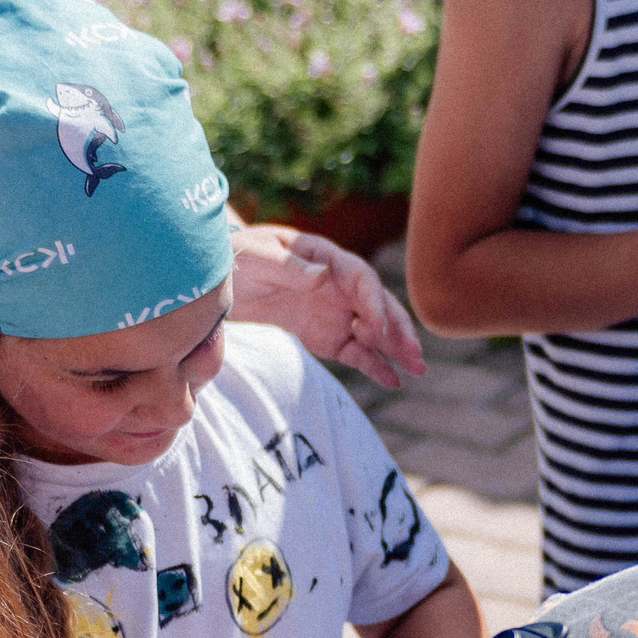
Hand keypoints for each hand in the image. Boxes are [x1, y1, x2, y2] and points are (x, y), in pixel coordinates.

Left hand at [229, 224, 427, 387]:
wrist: (220, 279)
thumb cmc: (237, 258)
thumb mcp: (255, 258)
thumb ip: (289, 267)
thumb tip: (324, 276)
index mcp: (325, 258)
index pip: (361, 278)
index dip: (373, 302)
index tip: (377, 327)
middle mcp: (338, 284)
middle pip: (378, 305)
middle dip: (398, 329)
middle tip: (415, 353)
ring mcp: (334, 311)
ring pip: (373, 331)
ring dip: (396, 349)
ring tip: (417, 369)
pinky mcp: (325, 335)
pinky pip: (355, 351)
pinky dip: (374, 365)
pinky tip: (393, 380)